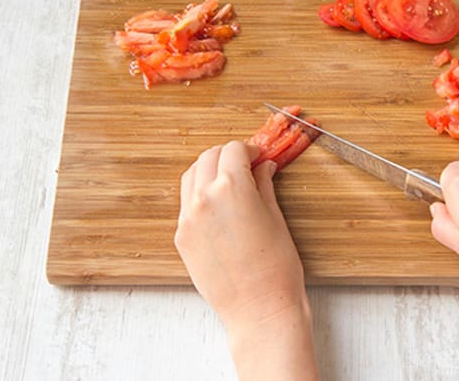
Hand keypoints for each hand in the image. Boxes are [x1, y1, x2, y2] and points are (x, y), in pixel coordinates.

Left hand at [175, 141, 318, 379]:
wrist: (259, 310)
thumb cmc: (276, 269)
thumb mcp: (276, 218)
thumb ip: (263, 185)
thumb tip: (263, 167)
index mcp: (231, 188)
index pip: (233, 150)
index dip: (249, 149)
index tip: (258, 156)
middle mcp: (204, 199)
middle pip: (209, 157)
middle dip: (228, 156)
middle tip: (246, 165)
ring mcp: (188, 219)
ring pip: (192, 176)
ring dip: (209, 171)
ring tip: (229, 183)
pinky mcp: (182, 237)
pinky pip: (186, 202)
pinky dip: (200, 194)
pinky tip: (218, 205)